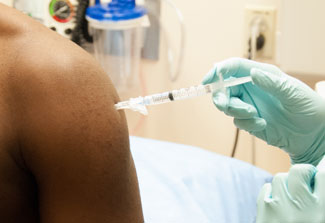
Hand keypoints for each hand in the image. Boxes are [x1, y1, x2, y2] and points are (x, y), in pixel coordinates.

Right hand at [203, 58, 324, 165]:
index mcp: (261, 75)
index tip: (208, 80)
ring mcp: (249, 104)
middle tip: (225, 105)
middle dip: (221, 96)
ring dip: (237, 111)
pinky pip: (237, 121)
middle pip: (224, 87)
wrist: (313, 134)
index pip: (234, 67)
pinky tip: (262, 124)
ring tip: (255, 115)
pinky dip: (247, 123)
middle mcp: (251, 88)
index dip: (218, 71)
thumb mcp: (293, 93)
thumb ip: (272, 83)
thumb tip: (252, 73)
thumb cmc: (309, 107)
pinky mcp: (249, 120)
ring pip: (227, 105)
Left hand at [256, 156, 324, 222]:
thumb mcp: (321, 217)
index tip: (320, 164)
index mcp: (321, 213)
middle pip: (299, 170)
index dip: (322, 166)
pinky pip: (267, 188)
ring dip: (285, 183)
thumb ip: (321, 199)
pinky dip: (272, 193)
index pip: (324, 175)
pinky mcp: (263, 212)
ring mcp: (279, 210)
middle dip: (302, 172)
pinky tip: (278, 205)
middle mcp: (301, 211)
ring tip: (290, 198)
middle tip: (304, 181)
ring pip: (280, 177)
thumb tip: (318, 176)